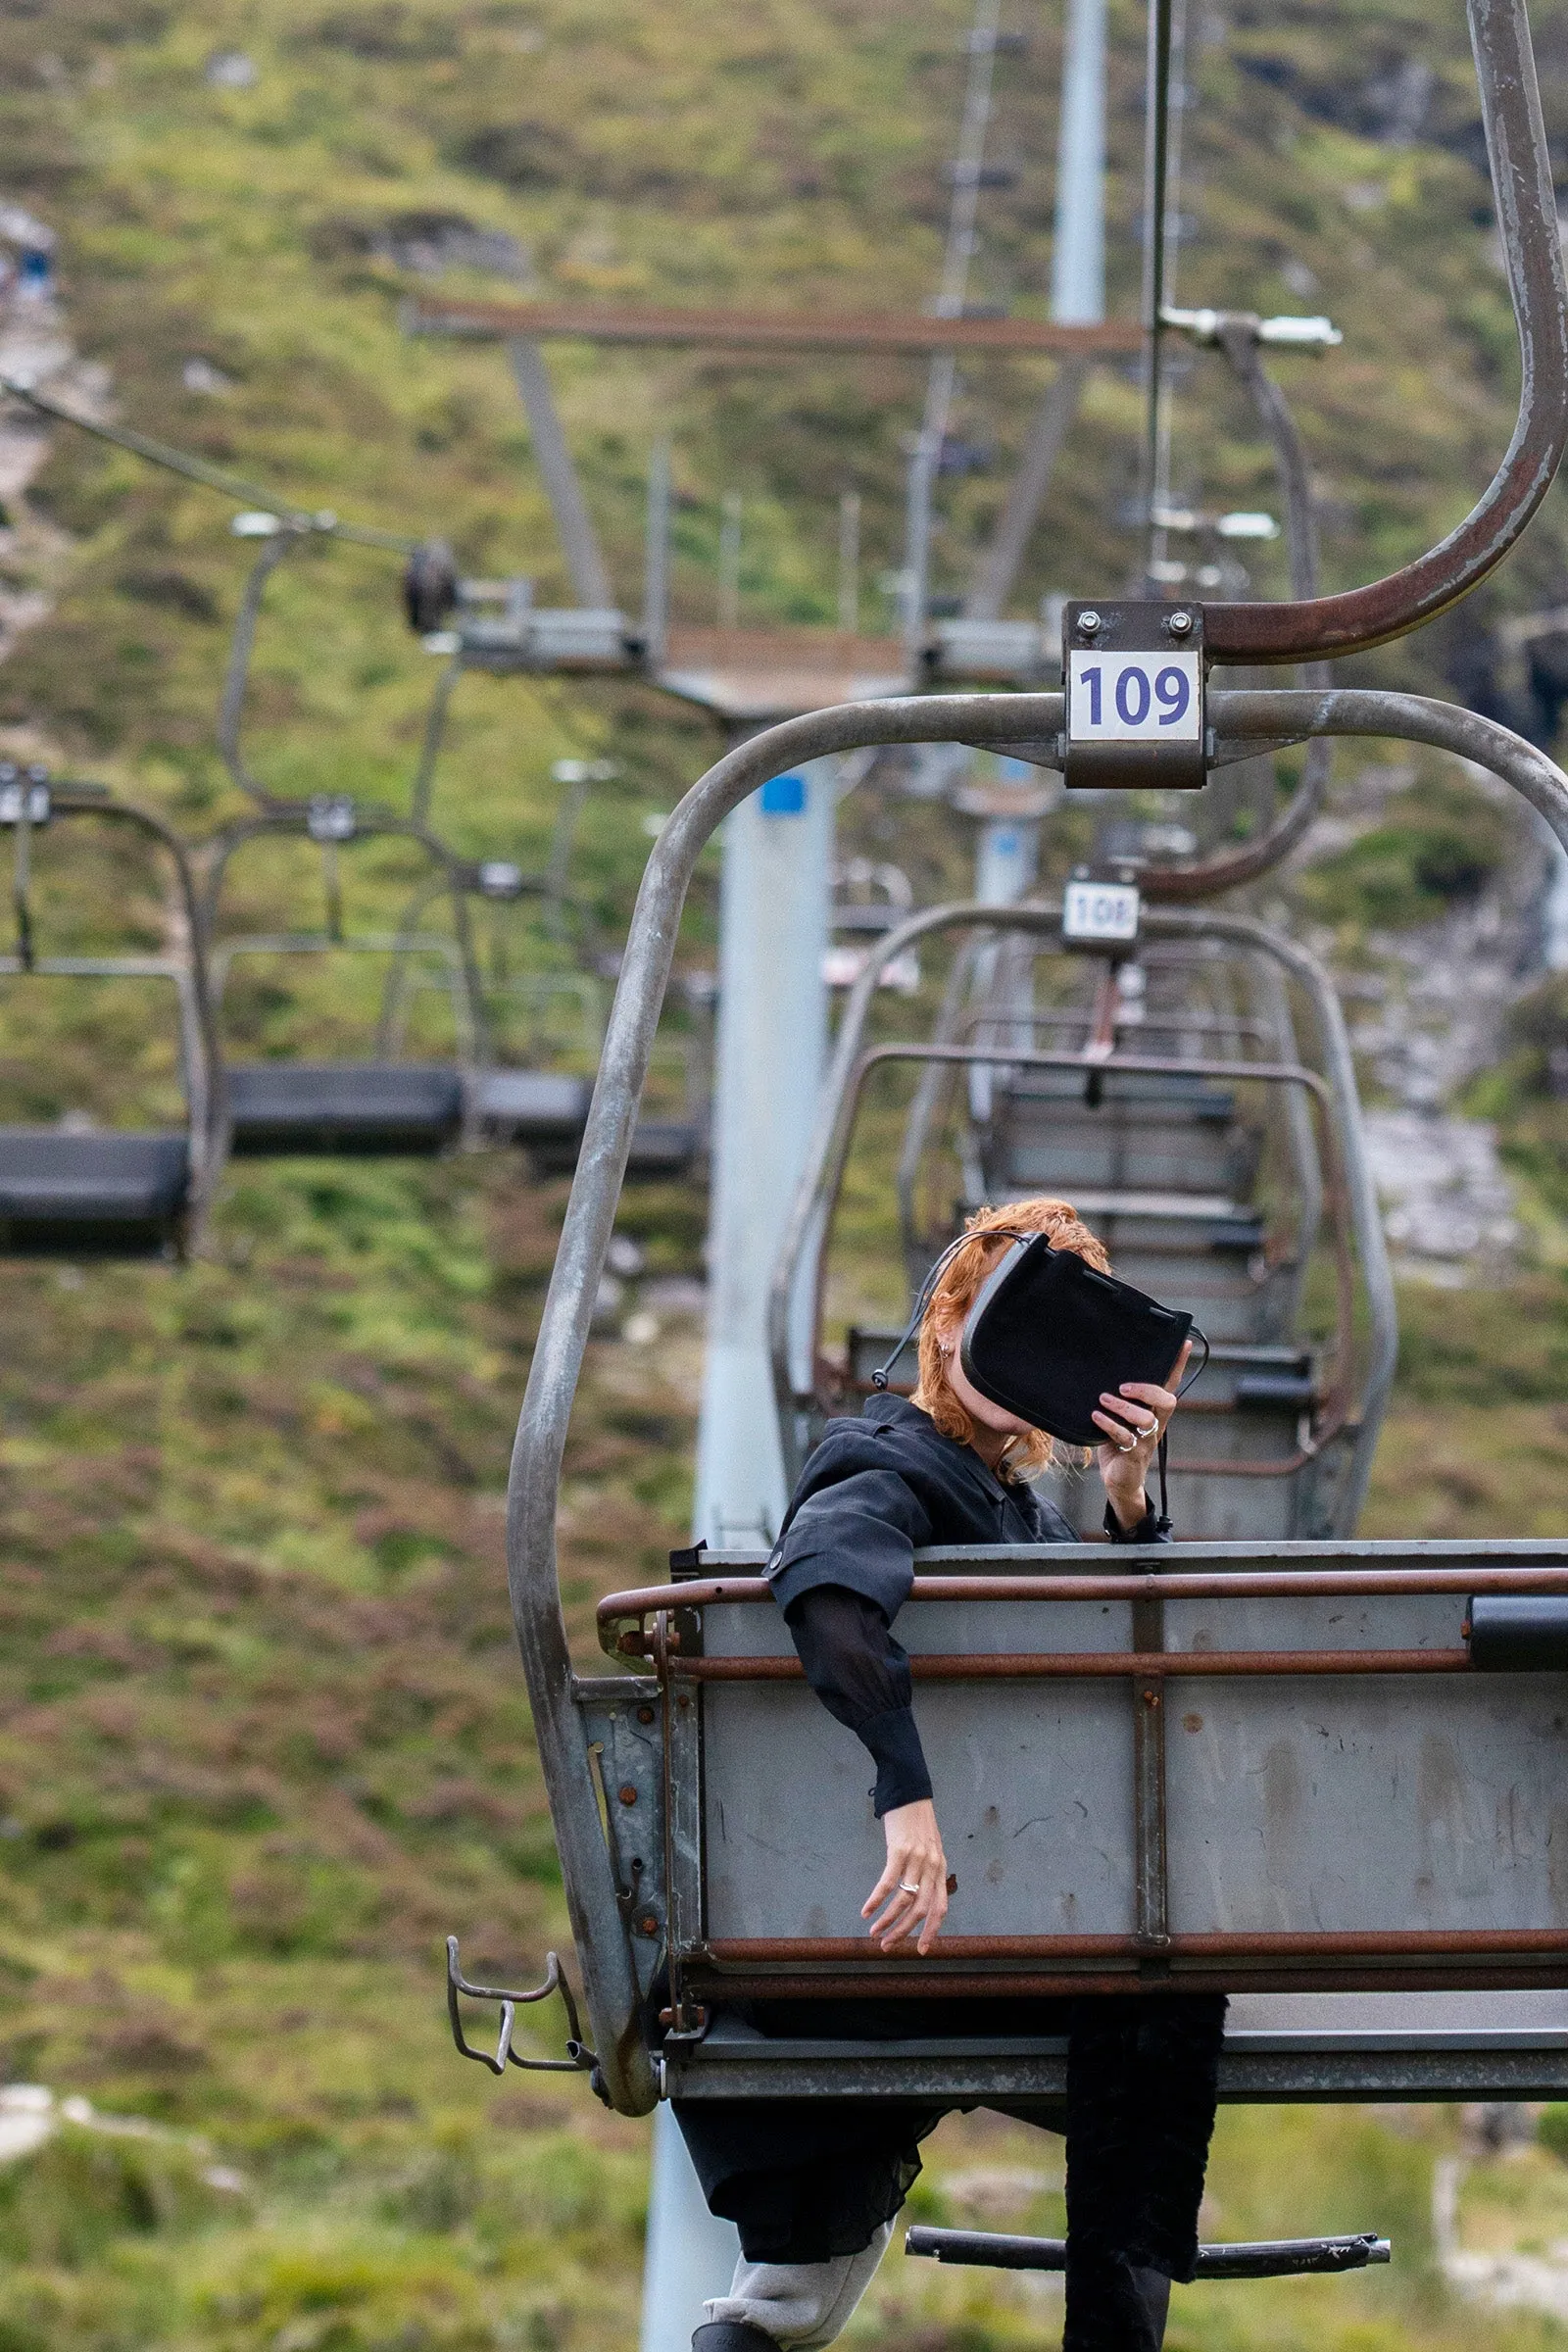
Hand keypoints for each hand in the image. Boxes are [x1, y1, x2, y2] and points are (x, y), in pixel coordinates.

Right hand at [863, 1798, 947, 1954]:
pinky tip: (866, 1911)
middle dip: (904, 1932)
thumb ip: (928, 1870)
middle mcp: (932, 1867)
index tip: (920, 1950)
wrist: (909, 1791)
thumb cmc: (917, 1820)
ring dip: (887, 1921)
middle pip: (921, 1909)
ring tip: (874, 1932)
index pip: (940, 1908)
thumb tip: (919, 1895)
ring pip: (904, 1901)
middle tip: (888, 1946)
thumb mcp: (930, 1847)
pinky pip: (887, 1883)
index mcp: (940, 1869)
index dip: (931, 1931)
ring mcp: (916, 1859)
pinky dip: (876, 1900)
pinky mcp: (899, 1850)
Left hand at [1094, 1339, 1189, 1530]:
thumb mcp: (1122, 1416)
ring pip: (1145, 1419)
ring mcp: (1147, 1440)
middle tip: (1124, 1387)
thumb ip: (1121, 1398)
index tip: (1183, 1343)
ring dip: (1122, 1407)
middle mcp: (1155, 1424)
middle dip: (1147, 1390)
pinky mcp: (1134, 1454)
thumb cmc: (1119, 1443)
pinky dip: (1110, 1425)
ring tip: (1103, 1400)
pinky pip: (1126, 1437)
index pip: (1170, 1385)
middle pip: (1167, 1401)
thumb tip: (1106, 1369)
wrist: (1120, 1481)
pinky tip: (1096, 1417)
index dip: (1178, 1365)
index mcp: (1155, 1411)